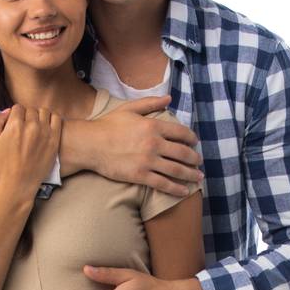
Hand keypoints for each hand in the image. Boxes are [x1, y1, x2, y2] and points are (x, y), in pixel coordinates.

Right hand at [0, 104, 61, 203]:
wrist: (18, 183)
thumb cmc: (3, 164)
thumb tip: (7, 111)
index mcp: (15, 125)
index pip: (17, 108)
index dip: (15, 115)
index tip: (15, 124)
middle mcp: (31, 126)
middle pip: (30, 110)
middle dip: (26, 116)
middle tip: (25, 127)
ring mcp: (45, 132)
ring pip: (44, 111)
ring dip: (39, 115)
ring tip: (36, 126)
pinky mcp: (54, 139)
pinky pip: (57, 118)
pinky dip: (52, 118)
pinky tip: (47, 126)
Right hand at [73, 97, 202, 193]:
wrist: (90, 144)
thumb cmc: (108, 125)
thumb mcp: (130, 109)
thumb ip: (151, 103)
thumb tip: (169, 98)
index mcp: (153, 125)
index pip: (181, 132)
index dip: (191, 138)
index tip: (195, 143)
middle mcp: (154, 143)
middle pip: (183, 153)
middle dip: (195, 158)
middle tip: (199, 161)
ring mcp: (148, 161)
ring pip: (177, 170)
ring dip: (191, 174)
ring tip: (198, 177)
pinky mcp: (140, 176)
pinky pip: (163, 184)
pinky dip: (177, 188)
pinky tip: (185, 191)